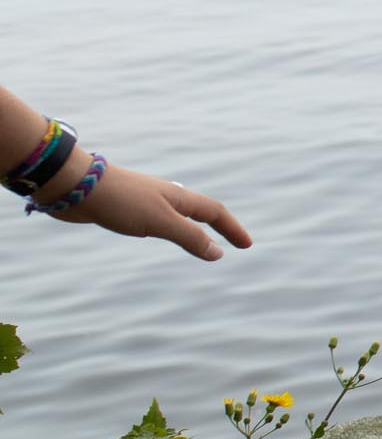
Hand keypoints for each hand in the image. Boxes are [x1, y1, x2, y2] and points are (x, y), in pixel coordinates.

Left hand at [44, 164, 250, 260]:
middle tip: (227, 241)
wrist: (77, 185)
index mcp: (179, 198)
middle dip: (216, 225)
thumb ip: (189, 237)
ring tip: (196, 238)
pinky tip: (153, 230)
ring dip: (191, 226)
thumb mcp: (161, 223)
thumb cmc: (122, 202)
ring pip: (177, 213)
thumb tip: (218, 253)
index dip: (232, 229)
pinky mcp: (126, 205)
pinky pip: (156, 218)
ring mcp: (146, 199)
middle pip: (199, 210)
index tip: (246, 246)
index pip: (215, 213)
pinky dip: (167, 226)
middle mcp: (166, 196)